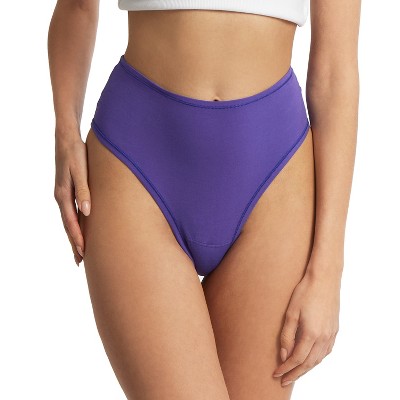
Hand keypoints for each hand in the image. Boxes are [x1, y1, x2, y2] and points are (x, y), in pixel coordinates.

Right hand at [54, 132, 90, 265]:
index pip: (71, 222)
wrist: (66, 138)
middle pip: (67, 225)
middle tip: (79, 261)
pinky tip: (79, 229)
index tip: (83, 252)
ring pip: (68, 220)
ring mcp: (63, 194)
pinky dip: (74, 224)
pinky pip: (70, 212)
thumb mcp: (81, 171)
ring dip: (73, 236)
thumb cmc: (75, 153)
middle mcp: (61, 197)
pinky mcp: (67, 190)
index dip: (77, 238)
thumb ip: (84, 191)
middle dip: (73, 243)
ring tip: (79, 251)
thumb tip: (88, 212)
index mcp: (63, 194)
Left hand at [272, 266, 340, 385]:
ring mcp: (331, 334)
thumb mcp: (291, 313)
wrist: (324, 279)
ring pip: (319, 359)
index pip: (297, 359)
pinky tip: (311, 360)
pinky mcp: (335, 329)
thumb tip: (284, 354)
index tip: (276, 374)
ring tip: (294, 373)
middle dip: (295, 374)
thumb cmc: (305, 292)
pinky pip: (326, 351)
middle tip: (283, 381)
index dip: (286, 369)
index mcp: (312, 334)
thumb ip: (287, 335)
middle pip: (309, 364)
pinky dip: (317, 360)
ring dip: (306, 369)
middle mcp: (324, 338)